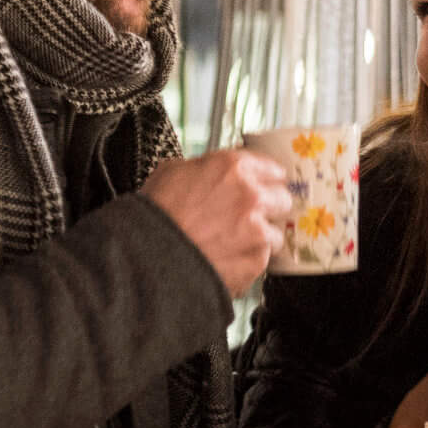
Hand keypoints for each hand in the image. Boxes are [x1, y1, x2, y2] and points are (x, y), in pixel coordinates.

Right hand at [141, 149, 291, 296]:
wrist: (144, 256)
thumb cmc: (154, 214)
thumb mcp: (173, 172)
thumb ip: (207, 167)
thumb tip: (218, 169)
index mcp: (234, 167)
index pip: (274, 169)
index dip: (265, 181)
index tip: (262, 188)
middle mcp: (252, 195)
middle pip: (283, 199)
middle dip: (268, 208)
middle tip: (246, 217)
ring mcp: (257, 229)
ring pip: (276, 233)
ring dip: (260, 238)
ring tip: (232, 244)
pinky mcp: (256, 260)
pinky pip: (263, 260)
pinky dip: (248, 261)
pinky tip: (226, 259)